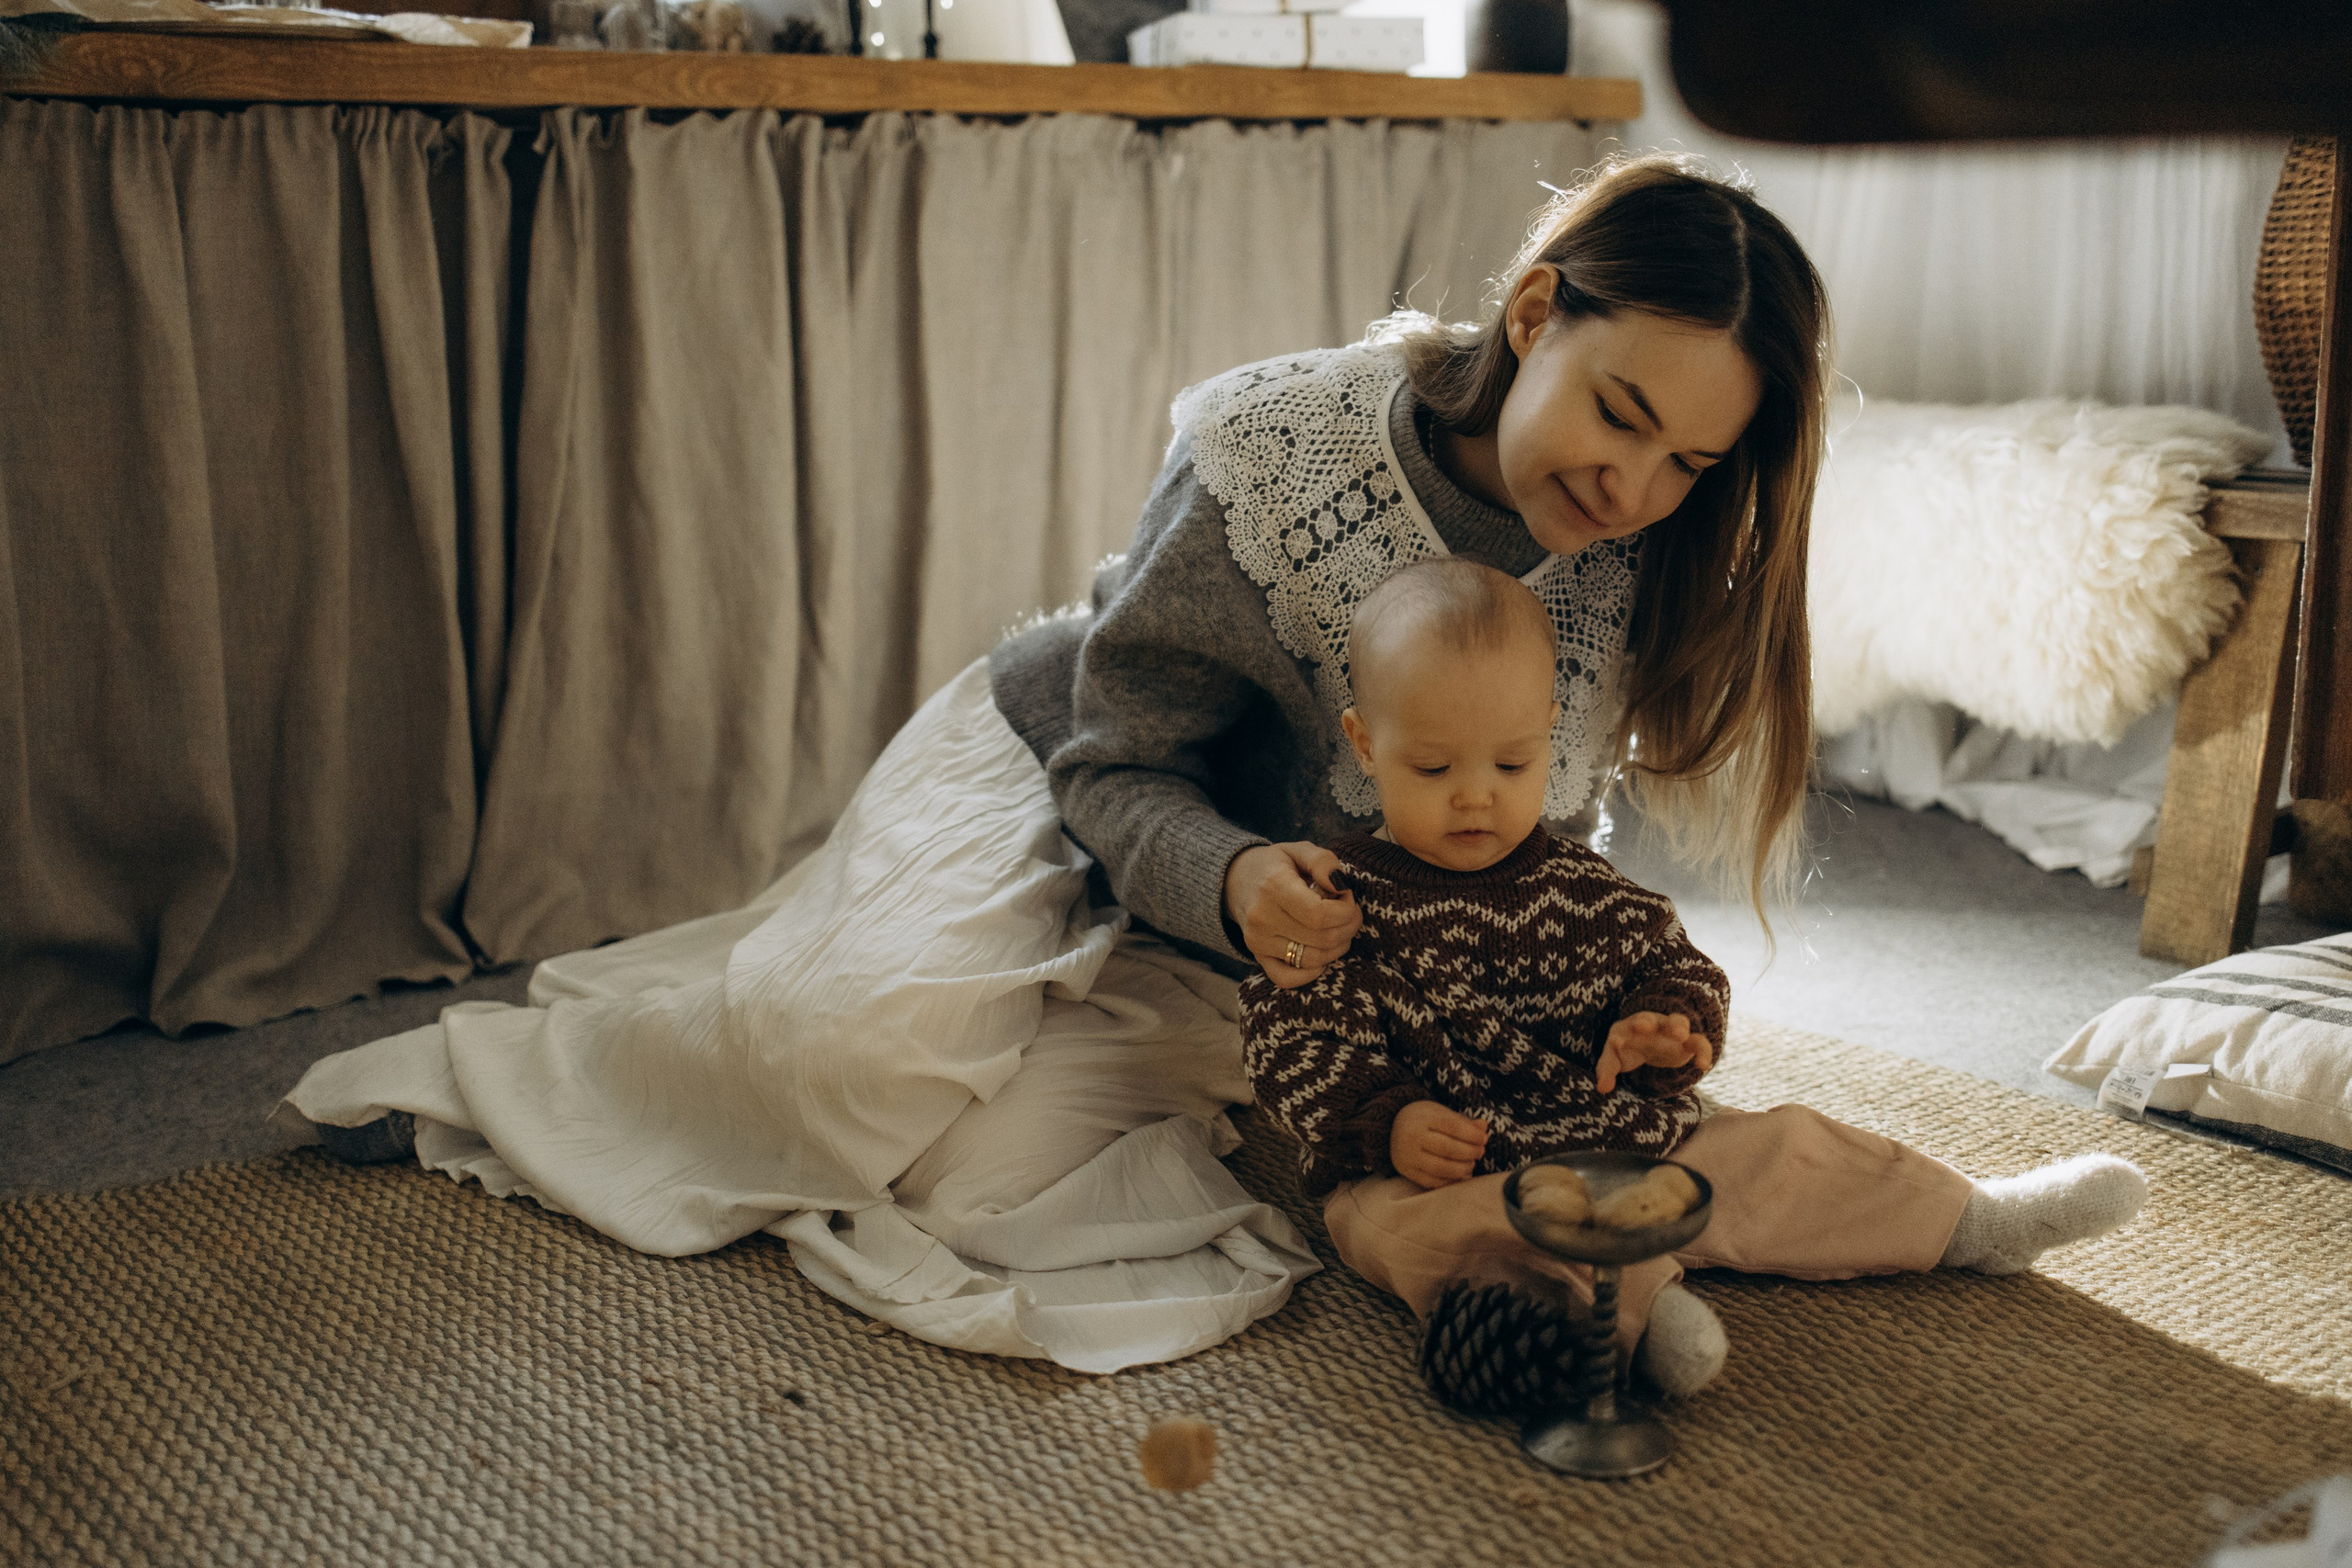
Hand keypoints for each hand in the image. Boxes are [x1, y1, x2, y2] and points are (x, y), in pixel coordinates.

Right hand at [1224, 841, 1361, 988]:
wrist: (1237, 880)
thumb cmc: (1275, 865)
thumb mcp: (1299, 850)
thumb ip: (1323, 861)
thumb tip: (1340, 886)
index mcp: (1274, 887)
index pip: (1320, 915)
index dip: (1346, 911)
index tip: (1347, 898)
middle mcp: (1263, 918)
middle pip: (1322, 938)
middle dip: (1348, 927)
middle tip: (1349, 912)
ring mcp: (1258, 941)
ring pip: (1313, 960)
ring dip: (1337, 947)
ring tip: (1337, 928)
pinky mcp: (1258, 956)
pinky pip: (1287, 979)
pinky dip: (1310, 974)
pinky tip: (1320, 955)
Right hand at [1389, 1100, 1488, 1188]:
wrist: (1393, 1128)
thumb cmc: (1425, 1120)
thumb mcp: (1441, 1114)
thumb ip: (1463, 1122)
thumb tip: (1483, 1126)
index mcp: (1422, 1118)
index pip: (1451, 1126)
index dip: (1471, 1134)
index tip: (1484, 1139)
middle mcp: (1412, 1137)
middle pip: (1447, 1148)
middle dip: (1469, 1152)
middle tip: (1480, 1152)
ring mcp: (1408, 1156)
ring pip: (1440, 1168)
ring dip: (1462, 1169)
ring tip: (1471, 1164)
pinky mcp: (1407, 1172)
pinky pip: (1432, 1181)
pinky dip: (1450, 1180)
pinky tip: (1460, 1175)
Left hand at [1597, 1011, 1713, 1094]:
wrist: (1651, 1043)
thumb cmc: (1628, 1048)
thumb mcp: (1615, 1057)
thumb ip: (1607, 1070)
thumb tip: (1602, 1089)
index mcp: (1630, 1026)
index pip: (1627, 1025)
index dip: (1630, 1028)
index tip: (1624, 1037)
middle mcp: (1652, 1024)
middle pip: (1651, 1019)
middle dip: (1649, 1022)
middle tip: (1646, 1026)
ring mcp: (1671, 1031)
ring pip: (1678, 1022)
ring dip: (1678, 1026)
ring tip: (1681, 1036)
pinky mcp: (1688, 1043)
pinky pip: (1698, 1043)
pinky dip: (1703, 1052)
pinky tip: (1702, 1065)